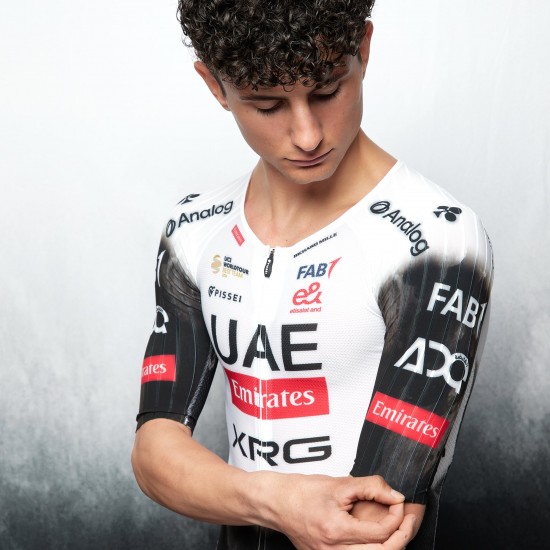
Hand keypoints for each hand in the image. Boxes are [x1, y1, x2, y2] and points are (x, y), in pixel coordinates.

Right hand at [268, 474, 414, 549]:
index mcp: (336, 530)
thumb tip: (394, 495)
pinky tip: (380, 539)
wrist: (277, 502)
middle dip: (402, 536)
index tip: (399, 502)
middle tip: (409, 519)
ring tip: (399, 529)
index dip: (396, 516)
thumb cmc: (302, 491)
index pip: (381, 532)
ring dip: (390, 546)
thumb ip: (369, 487)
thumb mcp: (338, 483)